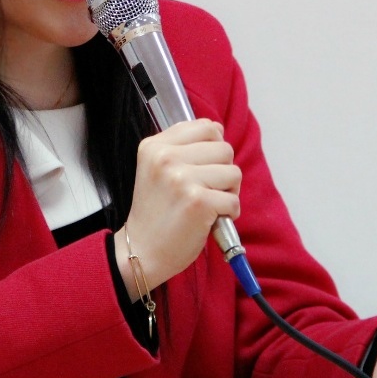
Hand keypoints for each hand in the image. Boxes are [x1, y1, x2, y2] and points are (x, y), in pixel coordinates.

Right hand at [115, 119, 238, 294]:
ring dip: (228, 192)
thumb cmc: (156, 211)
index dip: (213, 148)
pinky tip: (210, 219)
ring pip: (234, 172)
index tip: (202, 167)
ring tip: (207, 204)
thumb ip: (182, 146)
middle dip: (223, 171)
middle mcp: (166, 158)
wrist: (142, 250)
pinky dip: (229, 213)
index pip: (206, 127)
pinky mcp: (198, 202)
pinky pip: (234, 200)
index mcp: (155, 146)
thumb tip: (217, 129)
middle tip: (205, 190)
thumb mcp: (157, 168)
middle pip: (224, 148)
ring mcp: (182, 179)